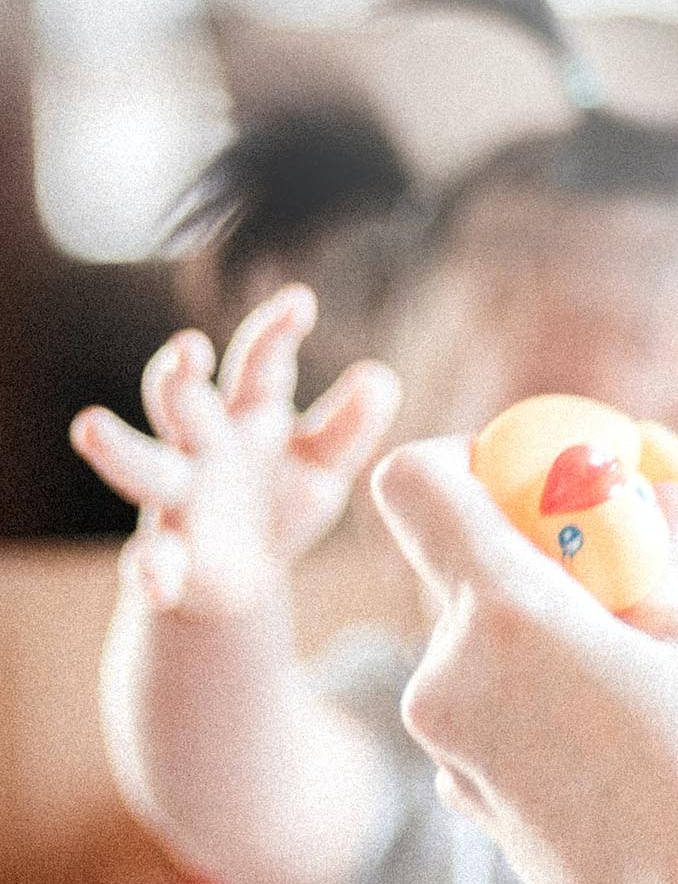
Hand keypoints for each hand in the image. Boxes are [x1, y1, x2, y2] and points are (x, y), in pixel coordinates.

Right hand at [69, 285, 401, 617]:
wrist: (242, 580)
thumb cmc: (281, 502)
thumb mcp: (323, 467)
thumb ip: (349, 426)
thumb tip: (381, 377)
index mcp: (247, 415)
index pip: (258, 365)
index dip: (276, 333)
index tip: (301, 303)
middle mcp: (202, 446)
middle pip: (182, 402)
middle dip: (179, 376)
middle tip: (186, 350)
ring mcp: (177, 497)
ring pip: (142, 465)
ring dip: (119, 447)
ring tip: (89, 426)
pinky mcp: (167, 554)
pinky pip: (151, 558)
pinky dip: (150, 569)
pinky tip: (156, 581)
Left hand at [370, 438, 677, 883]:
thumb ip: (652, 570)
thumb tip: (643, 516)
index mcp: (503, 615)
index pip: (415, 484)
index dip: (466, 460)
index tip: (537, 479)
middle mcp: (447, 677)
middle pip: (458, 568)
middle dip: (536, 554)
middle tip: (628, 571)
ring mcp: (448, 750)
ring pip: (481, 646)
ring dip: (547, 633)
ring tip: (649, 668)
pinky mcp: (467, 804)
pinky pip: (491, 714)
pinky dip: (541, 700)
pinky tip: (624, 738)